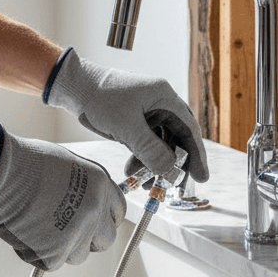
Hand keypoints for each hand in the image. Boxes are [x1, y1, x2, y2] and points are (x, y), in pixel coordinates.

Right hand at [0, 122, 125, 270]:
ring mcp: (77, 235)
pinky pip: (52, 262)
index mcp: (101, 186)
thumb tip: (83, 198)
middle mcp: (95, 212)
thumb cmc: (25, 162)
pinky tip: (27, 233)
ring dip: (63, 247)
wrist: (2, 175)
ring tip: (41, 227)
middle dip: (89, 238)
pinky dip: (40, 253)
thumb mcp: (68, 165)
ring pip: (79, 255)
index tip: (93, 220)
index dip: (103, 217)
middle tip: (68, 230)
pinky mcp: (54, 254)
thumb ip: (83, 186)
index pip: (117, 212)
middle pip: (105, 239)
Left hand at [43, 48, 208, 182]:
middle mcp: (161, 105)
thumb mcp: (126, 125)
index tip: (200, 176)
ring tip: (147, 185)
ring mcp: (148, 115)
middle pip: (177, 139)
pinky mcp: (136, 123)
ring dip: (155, 165)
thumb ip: (149, 148)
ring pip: (160, 145)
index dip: (197, 154)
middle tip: (175, 188)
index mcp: (165, 98)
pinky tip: (133, 172)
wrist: (76, 88)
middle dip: (176, 165)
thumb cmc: (101, 97)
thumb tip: (168, 169)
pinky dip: (142, 160)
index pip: (188, 129)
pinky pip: (146, 145)